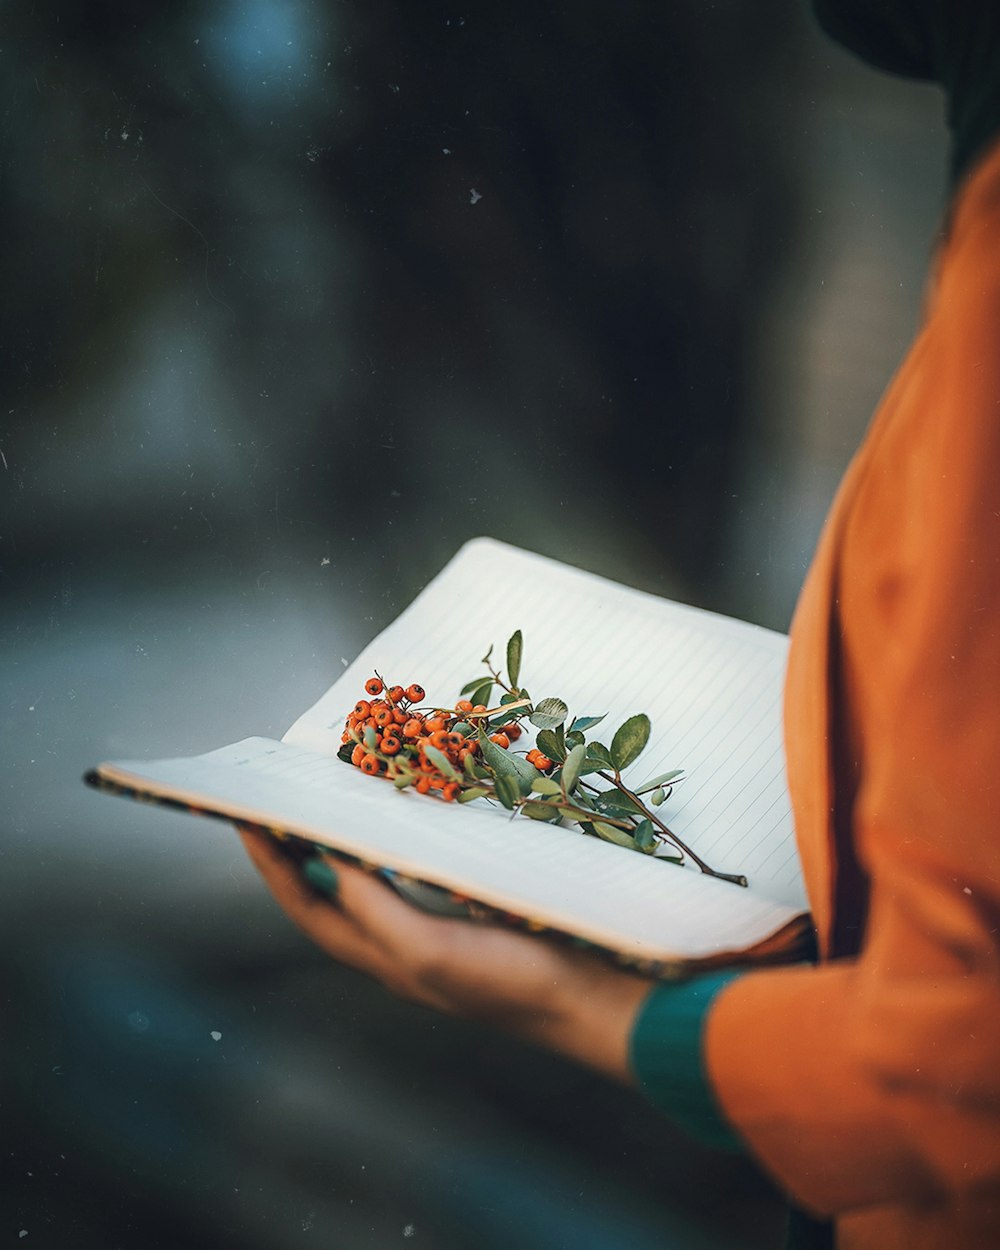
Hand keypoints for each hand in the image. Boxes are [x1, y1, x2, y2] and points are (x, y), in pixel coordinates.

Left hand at [238, 825, 651, 1083]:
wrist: (589, 999)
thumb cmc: (507, 982)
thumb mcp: (427, 949)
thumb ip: (374, 907)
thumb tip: (328, 859)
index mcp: (383, 958)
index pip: (308, 906)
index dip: (272, 865)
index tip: (247, 817)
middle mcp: (400, 944)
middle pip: (330, 894)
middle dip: (297, 851)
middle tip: (279, 802)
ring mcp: (436, 927)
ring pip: (369, 882)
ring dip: (340, 845)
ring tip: (325, 804)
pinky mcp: (469, 909)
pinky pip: (412, 872)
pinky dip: (391, 845)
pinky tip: (398, 822)